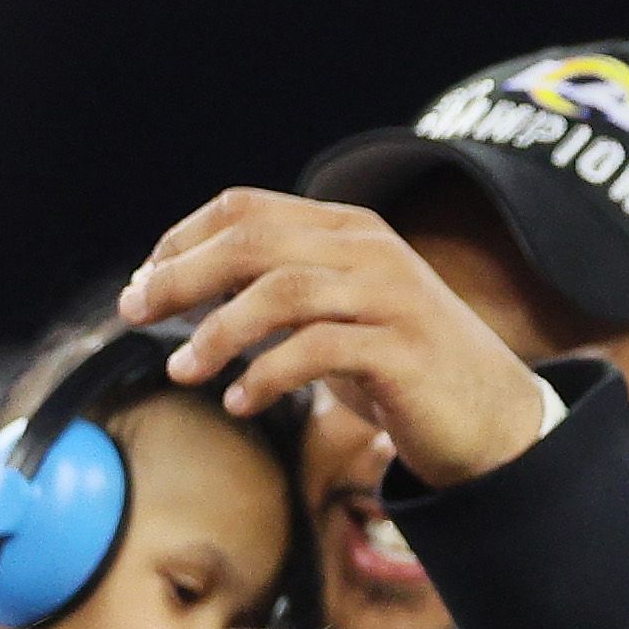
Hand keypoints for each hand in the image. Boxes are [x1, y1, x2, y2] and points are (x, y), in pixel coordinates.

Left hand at [118, 189, 559, 489]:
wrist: (494, 420)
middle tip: (134, 312)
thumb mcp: (340, 313)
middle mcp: (371, 252)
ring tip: (182, 370)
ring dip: (215, 332)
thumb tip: (177, 290)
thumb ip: (281, 289)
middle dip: (180, 275)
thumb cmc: (401, 370)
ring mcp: (391, 298)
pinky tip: (239, 403)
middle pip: (253, 240)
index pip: (246, 208)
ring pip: (280, 291)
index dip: (183, 239)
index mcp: (350, 230)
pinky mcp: (403, 350)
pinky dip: (264, 377)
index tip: (143, 281)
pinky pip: (316, 350)